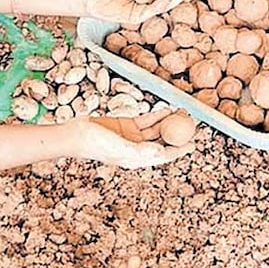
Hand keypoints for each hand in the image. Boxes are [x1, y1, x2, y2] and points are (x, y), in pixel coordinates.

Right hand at [77, 109, 194, 167]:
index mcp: (138, 158)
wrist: (75, 134)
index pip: (164, 155)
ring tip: (183, 113)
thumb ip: (139, 151)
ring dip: (169, 122)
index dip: (179, 150)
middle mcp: (138, 148)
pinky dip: (157, 114)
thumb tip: (160, 152)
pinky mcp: (127, 125)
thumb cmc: (95, 145)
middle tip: (192, 125)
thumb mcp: (118, 148)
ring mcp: (133, 137)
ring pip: (157, 129)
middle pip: (163, 141)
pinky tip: (168, 109)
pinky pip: (147, 119)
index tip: (193, 143)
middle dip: (178, 134)